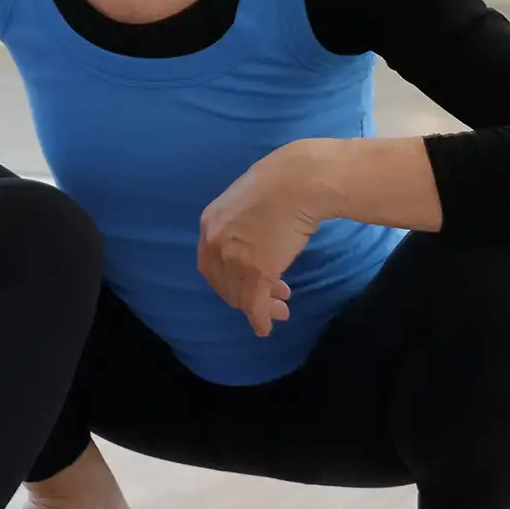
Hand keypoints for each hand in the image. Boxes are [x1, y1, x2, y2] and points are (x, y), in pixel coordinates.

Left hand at [197, 147, 327, 337]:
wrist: (299, 182)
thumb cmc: (281, 184)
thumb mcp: (248, 203)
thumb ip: (242, 224)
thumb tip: (253, 237)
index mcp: (210, 223)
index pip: (210, 263)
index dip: (227, 280)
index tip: (244, 286)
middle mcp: (215, 242)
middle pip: (223, 282)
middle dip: (244, 296)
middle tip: (268, 301)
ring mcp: (234, 257)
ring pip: (239, 294)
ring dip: (258, 307)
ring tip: (280, 309)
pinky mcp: (255, 271)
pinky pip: (254, 304)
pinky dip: (260, 319)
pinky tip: (266, 327)